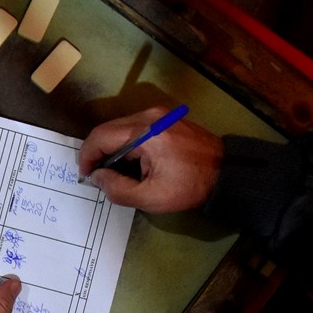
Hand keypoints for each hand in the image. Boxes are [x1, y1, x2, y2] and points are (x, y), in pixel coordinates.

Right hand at [78, 107, 222, 213]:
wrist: (226, 172)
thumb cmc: (189, 187)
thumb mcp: (150, 197)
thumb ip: (117, 189)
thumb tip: (97, 176)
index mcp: (145, 134)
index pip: (100, 137)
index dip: (86, 156)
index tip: (86, 175)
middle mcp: (148, 116)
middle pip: (107, 129)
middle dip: (97, 152)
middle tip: (97, 175)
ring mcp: (157, 114)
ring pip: (119, 127)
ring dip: (110, 147)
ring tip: (114, 171)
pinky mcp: (163, 117)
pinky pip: (133, 127)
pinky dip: (124, 142)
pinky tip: (131, 161)